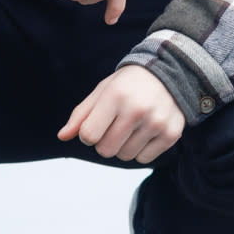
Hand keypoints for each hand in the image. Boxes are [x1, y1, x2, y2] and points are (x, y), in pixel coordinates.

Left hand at [59, 66, 185, 163]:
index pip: (88, 136)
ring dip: (124, 146)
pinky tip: (146, 132)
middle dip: (105, 142)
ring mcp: (156, 123)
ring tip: (132, 127)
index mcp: (116, 96)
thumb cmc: (129, 84)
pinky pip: (144, 159)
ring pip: (125, 156)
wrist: (171, 74)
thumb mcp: (103, 91)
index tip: (97, 124)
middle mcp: (137, 109)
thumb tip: (62, 137)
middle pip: (106, 150)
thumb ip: (81, 114)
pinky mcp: (171, 134)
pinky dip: (141, 150)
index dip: (88, 134)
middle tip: (115, 126)